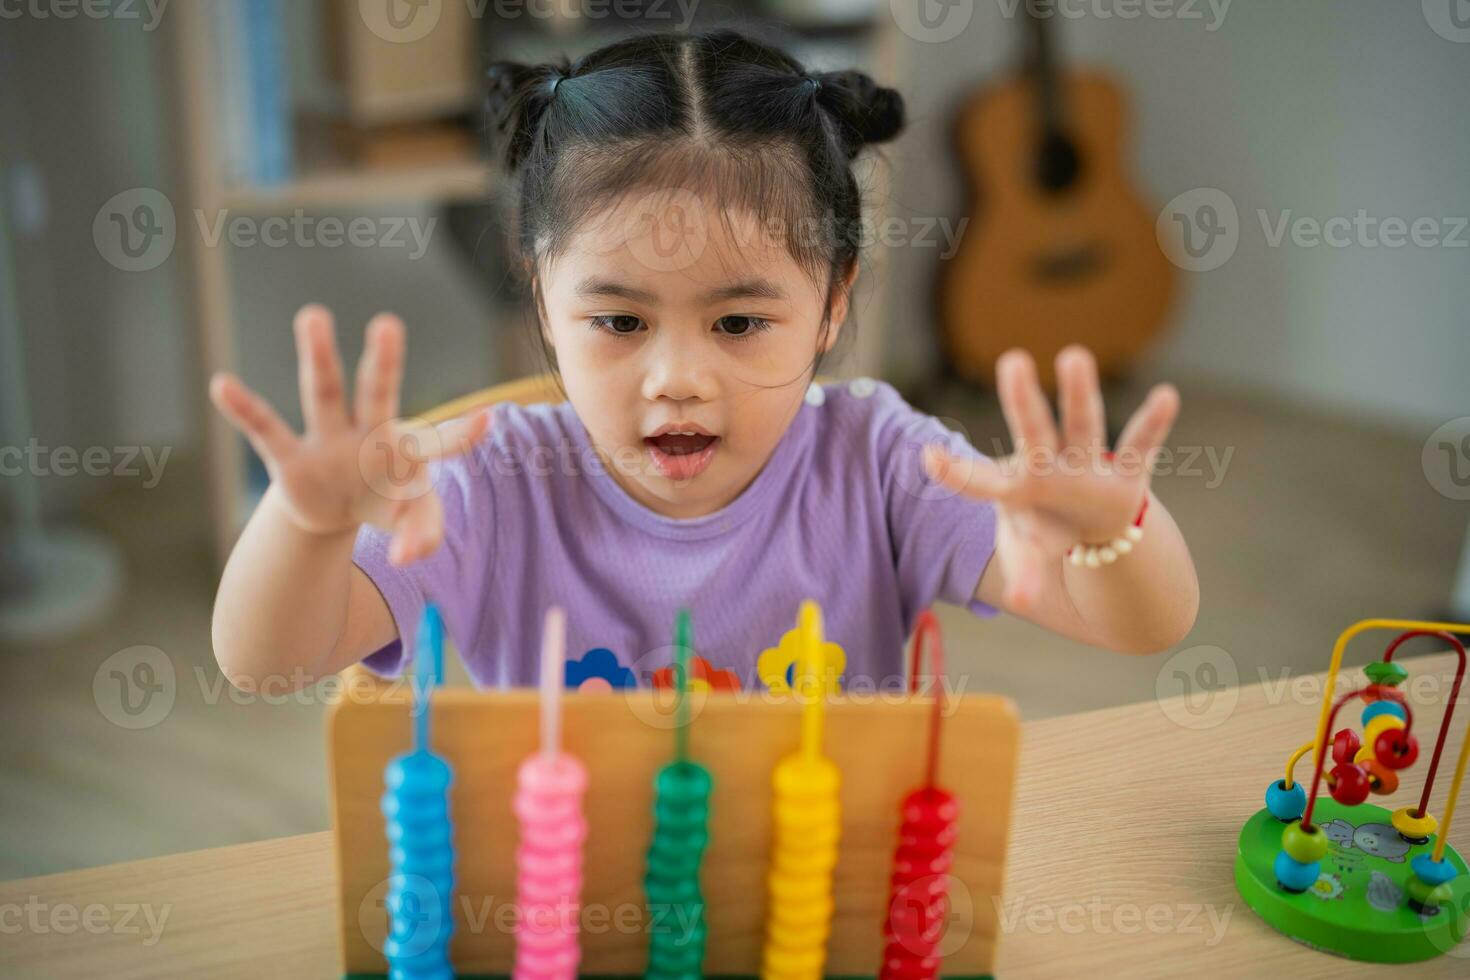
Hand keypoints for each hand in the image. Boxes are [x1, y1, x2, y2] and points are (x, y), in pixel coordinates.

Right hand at [209, 304, 488, 563]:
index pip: (439, 442)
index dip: (461, 435)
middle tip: (387, 323)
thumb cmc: (384, 500)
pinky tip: (222, 384)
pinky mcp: (291, 459)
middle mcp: (369, 433)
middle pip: (378, 392)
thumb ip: (420, 532)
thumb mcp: (409, 519)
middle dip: (384, 362)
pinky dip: (244, 409)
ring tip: (313, 315)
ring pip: (322, 392)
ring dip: (318, 358)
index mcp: (407, 450)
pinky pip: (265, 430)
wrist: (335, 509)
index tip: (488, 419)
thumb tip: (408, 558)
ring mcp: (328, 441)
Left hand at [923, 345, 1179, 610]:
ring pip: (1083, 426)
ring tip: (1073, 356)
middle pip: (1033, 431)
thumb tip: (1019, 602)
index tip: (928, 457)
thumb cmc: (1044, 531)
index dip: (956, 472)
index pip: (980, 480)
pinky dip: (1155, 423)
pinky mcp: (1128, 472)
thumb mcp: (1027, 553)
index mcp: (1016, 487)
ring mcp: (1087, 464)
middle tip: (1012, 360)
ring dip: (1079, 396)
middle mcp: (1049, 465)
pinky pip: (1141, 445)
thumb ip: (1024, 572)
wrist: (1089, 527)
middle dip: (1023, 401)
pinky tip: (1167, 396)